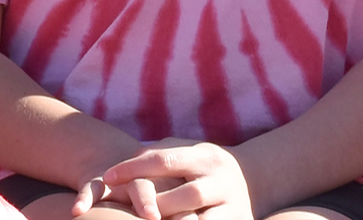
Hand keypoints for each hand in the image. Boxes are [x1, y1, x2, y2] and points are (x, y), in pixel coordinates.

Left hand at [84, 141, 251, 219]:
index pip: (164, 160)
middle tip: (126, 210)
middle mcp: (221, 181)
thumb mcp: (186, 151)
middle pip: (186, 195)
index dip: (133, 169)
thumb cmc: (203, 166)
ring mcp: (233, 206)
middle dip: (156, 204)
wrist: (256, 180)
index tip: (106, 177)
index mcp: (205, 156)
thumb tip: (121, 166)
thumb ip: (156, 154)